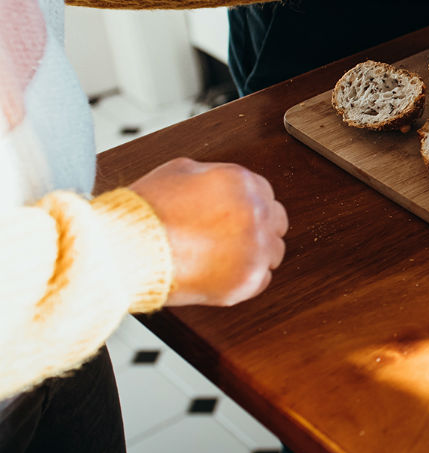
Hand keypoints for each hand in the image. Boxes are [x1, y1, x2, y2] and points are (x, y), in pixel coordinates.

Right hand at [129, 159, 286, 307]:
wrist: (127, 250)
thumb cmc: (144, 212)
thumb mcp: (178, 172)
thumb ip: (211, 175)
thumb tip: (220, 184)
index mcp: (242, 183)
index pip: (265, 194)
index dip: (247, 207)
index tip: (235, 218)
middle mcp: (256, 213)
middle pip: (276, 222)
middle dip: (257, 229)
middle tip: (231, 239)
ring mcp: (255, 248)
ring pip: (273, 252)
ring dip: (253, 255)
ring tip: (221, 258)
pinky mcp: (248, 279)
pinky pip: (261, 280)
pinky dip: (244, 279)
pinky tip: (219, 274)